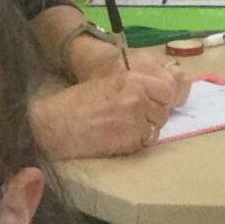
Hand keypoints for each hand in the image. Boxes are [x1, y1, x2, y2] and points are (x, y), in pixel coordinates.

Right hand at [31, 69, 181, 159]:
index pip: (168, 91)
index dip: (160, 99)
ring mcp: (136, 121)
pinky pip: (143, 143)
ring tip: (122, 129)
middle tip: (132, 119)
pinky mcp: (129, 141)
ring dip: (143, 131)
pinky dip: (134, 143)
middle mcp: (139, 99)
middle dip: (151, 117)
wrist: (57, 123)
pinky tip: (117, 138)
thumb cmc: (78, 102)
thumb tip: (157, 98)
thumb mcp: (111, 83)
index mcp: (134, 79)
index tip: (151, 104)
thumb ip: (135, 88)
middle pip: (163, 112)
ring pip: (155, 130)